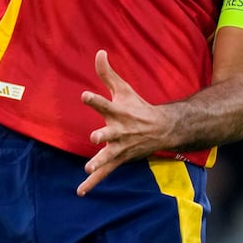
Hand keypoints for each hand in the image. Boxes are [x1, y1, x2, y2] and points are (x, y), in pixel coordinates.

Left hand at [77, 50, 172, 195]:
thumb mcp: (123, 88)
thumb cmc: (138, 106)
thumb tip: (99, 51)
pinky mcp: (118, 159)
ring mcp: (119, 147)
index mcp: (118, 112)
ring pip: (109, 156)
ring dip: (100, 162)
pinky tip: (80, 191)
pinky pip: (105, 172)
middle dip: (103, 135)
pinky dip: (93, 182)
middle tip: (95, 136)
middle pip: (109, 133)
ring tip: (88, 167)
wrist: (162, 129)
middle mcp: (119, 130)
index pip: (104, 103)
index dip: (94, 100)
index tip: (84, 95)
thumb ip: (107, 73)